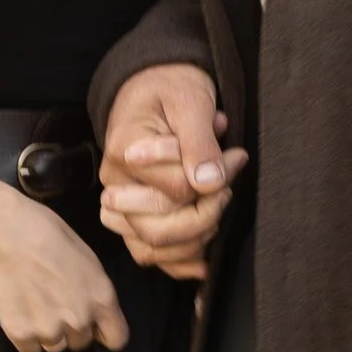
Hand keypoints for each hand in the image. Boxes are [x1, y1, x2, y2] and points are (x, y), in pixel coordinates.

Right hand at [0, 186, 130, 351]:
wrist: (5, 233)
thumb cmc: (47, 234)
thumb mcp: (87, 259)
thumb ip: (95, 292)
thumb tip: (96, 313)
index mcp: (102, 298)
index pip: (117, 339)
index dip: (104, 332)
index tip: (94, 328)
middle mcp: (80, 319)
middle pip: (81, 342)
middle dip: (70, 328)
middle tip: (53, 304)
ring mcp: (50, 329)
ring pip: (55, 347)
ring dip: (47, 333)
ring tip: (34, 305)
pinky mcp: (21, 334)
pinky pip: (31, 350)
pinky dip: (25, 336)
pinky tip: (20, 312)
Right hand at [98, 64, 246, 281]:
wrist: (152, 89)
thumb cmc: (171, 91)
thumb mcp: (190, 101)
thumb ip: (199, 141)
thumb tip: (209, 183)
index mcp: (124, 150)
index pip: (174, 189)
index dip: (212, 181)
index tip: (236, 157)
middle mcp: (115, 183)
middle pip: (156, 228)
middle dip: (205, 216)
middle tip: (228, 189)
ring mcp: (119, 205)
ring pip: (152, 246)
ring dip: (195, 238)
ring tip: (218, 208)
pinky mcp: (131, 217)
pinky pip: (147, 253)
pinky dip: (177, 262)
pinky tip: (204, 262)